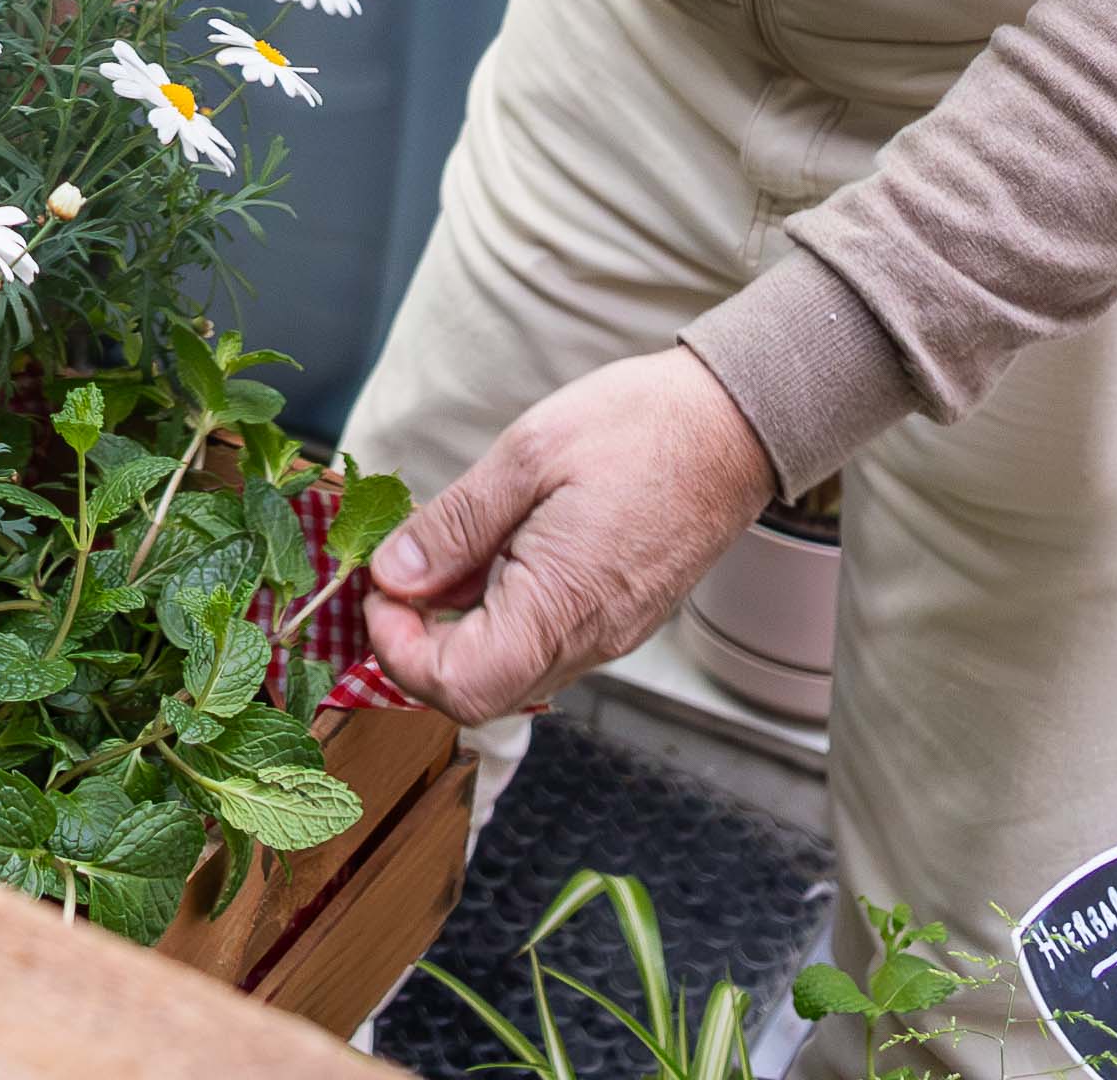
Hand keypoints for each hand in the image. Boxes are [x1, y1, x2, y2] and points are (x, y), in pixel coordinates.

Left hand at [361, 346, 772, 722]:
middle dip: (419, 643)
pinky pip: (541, 647)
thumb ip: (455, 526)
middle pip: (477, 693)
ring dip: (457, 630)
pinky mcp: (617, 621)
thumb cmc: (639, 427)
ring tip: (451, 552)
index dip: (398, 649)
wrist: (734, 424)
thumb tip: (392, 576)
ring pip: (508, 674)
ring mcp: (607, 637)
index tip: (382, 588)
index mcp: (560, 606)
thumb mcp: (526, 455)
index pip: (457, 687)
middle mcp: (587, 641)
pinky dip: (498, 617)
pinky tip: (495, 554)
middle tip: (402, 571)